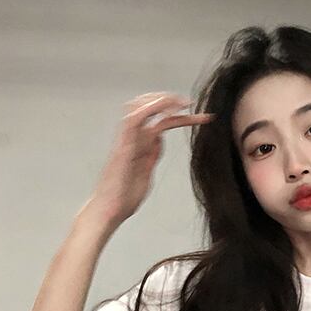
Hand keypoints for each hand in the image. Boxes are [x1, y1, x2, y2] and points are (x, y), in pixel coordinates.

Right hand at [89, 91, 214, 227]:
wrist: (110, 210)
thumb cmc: (123, 197)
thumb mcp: (146, 172)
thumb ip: (152, 156)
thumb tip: (159, 140)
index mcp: (141, 144)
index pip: (161, 122)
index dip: (180, 116)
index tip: (200, 117)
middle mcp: (134, 138)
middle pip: (150, 109)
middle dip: (169, 102)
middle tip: (190, 103)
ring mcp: (128, 141)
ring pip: (141, 108)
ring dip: (161, 100)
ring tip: (181, 101)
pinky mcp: (124, 146)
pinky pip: (134, 120)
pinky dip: (149, 109)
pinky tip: (164, 106)